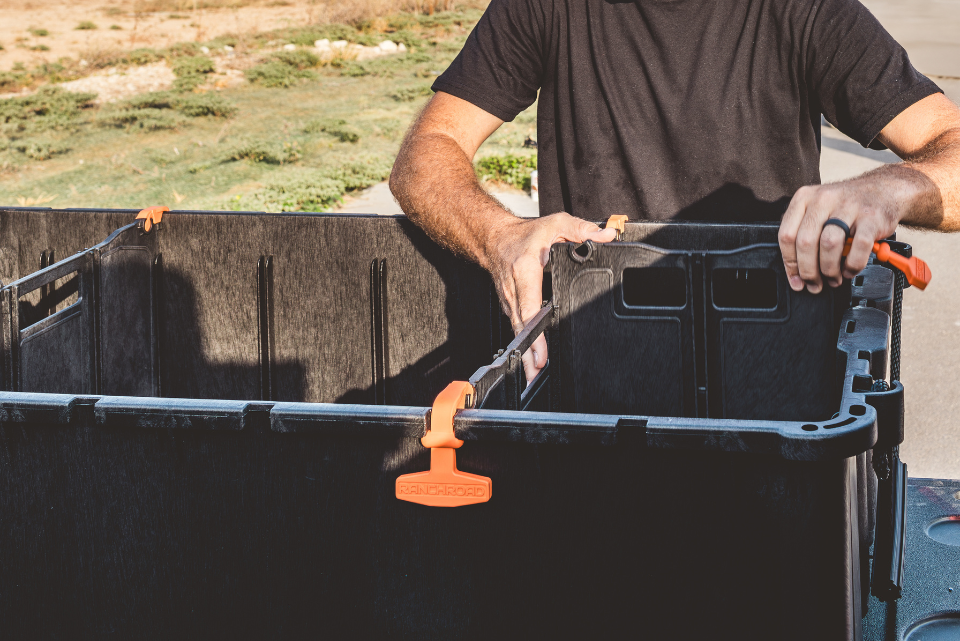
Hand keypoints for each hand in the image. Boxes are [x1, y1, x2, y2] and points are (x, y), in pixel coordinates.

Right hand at [487, 213, 616, 382]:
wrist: (494, 238)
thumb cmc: (524, 236)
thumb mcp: (555, 224)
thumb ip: (581, 229)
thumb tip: (605, 235)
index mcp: (525, 272)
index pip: (529, 306)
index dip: (536, 331)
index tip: (541, 350)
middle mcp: (514, 291)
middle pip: (522, 328)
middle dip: (529, 354)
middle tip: (538, 374)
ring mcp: (510, 302)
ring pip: (518, 333)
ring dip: (524, 356)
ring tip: (533, 378)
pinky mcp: (511, 308)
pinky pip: (518, 330)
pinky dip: (523, 348)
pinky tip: (530, 363)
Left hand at [778, 180, 902, 293]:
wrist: (883, 189)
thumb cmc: (846, 206)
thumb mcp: (817, 210)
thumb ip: (803, 234)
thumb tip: (795, 273)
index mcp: (804, 198)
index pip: (786, 235)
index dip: (790, 263)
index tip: (795, 279)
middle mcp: (824, 199)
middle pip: (805, 243)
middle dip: (808, 271)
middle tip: (814, 284)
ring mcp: (848, 206)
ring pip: (829, 245)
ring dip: (829, 270)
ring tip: (833, 278)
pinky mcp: (871, 216)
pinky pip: (858, 247)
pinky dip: (853, 264)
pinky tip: (850, 270)